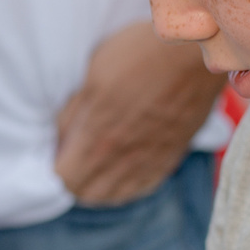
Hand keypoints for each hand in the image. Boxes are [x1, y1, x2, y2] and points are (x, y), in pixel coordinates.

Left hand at [54, 22, 220, 205]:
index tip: (57, 151)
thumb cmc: (139, 55)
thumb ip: (73, 114)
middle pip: (88, 194)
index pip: (65, 179)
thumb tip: (60, 139)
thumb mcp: (92, 76)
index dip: (55, 167)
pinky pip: (144, 187)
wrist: (194, 53)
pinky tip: (122, 170)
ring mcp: (150, 161)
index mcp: (98, 138)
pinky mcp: (171, 157)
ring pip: (116, 196)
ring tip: (94, 167)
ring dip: (99, 187)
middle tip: (72, 158)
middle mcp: (123, 159)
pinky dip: (128, 186)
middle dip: (74, 181)